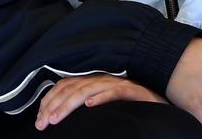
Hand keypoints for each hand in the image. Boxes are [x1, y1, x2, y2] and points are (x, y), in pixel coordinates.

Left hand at [35, 74, 163, 129]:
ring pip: (89, 89)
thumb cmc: (132, 105)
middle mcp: (105, 78)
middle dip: (54, 105)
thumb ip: (87, 101)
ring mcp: (119, 83)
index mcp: (95, 80)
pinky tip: (90, 105)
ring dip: (70, 104)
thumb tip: (58, 113)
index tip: (39, 119)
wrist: (162, 102)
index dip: (50, 100)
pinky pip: (115, 91)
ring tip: (56, 118)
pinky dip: (101, 97)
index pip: (66, 84)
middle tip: (42, 123)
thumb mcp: (103, 103)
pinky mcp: (134, 90)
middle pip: (73, 87)